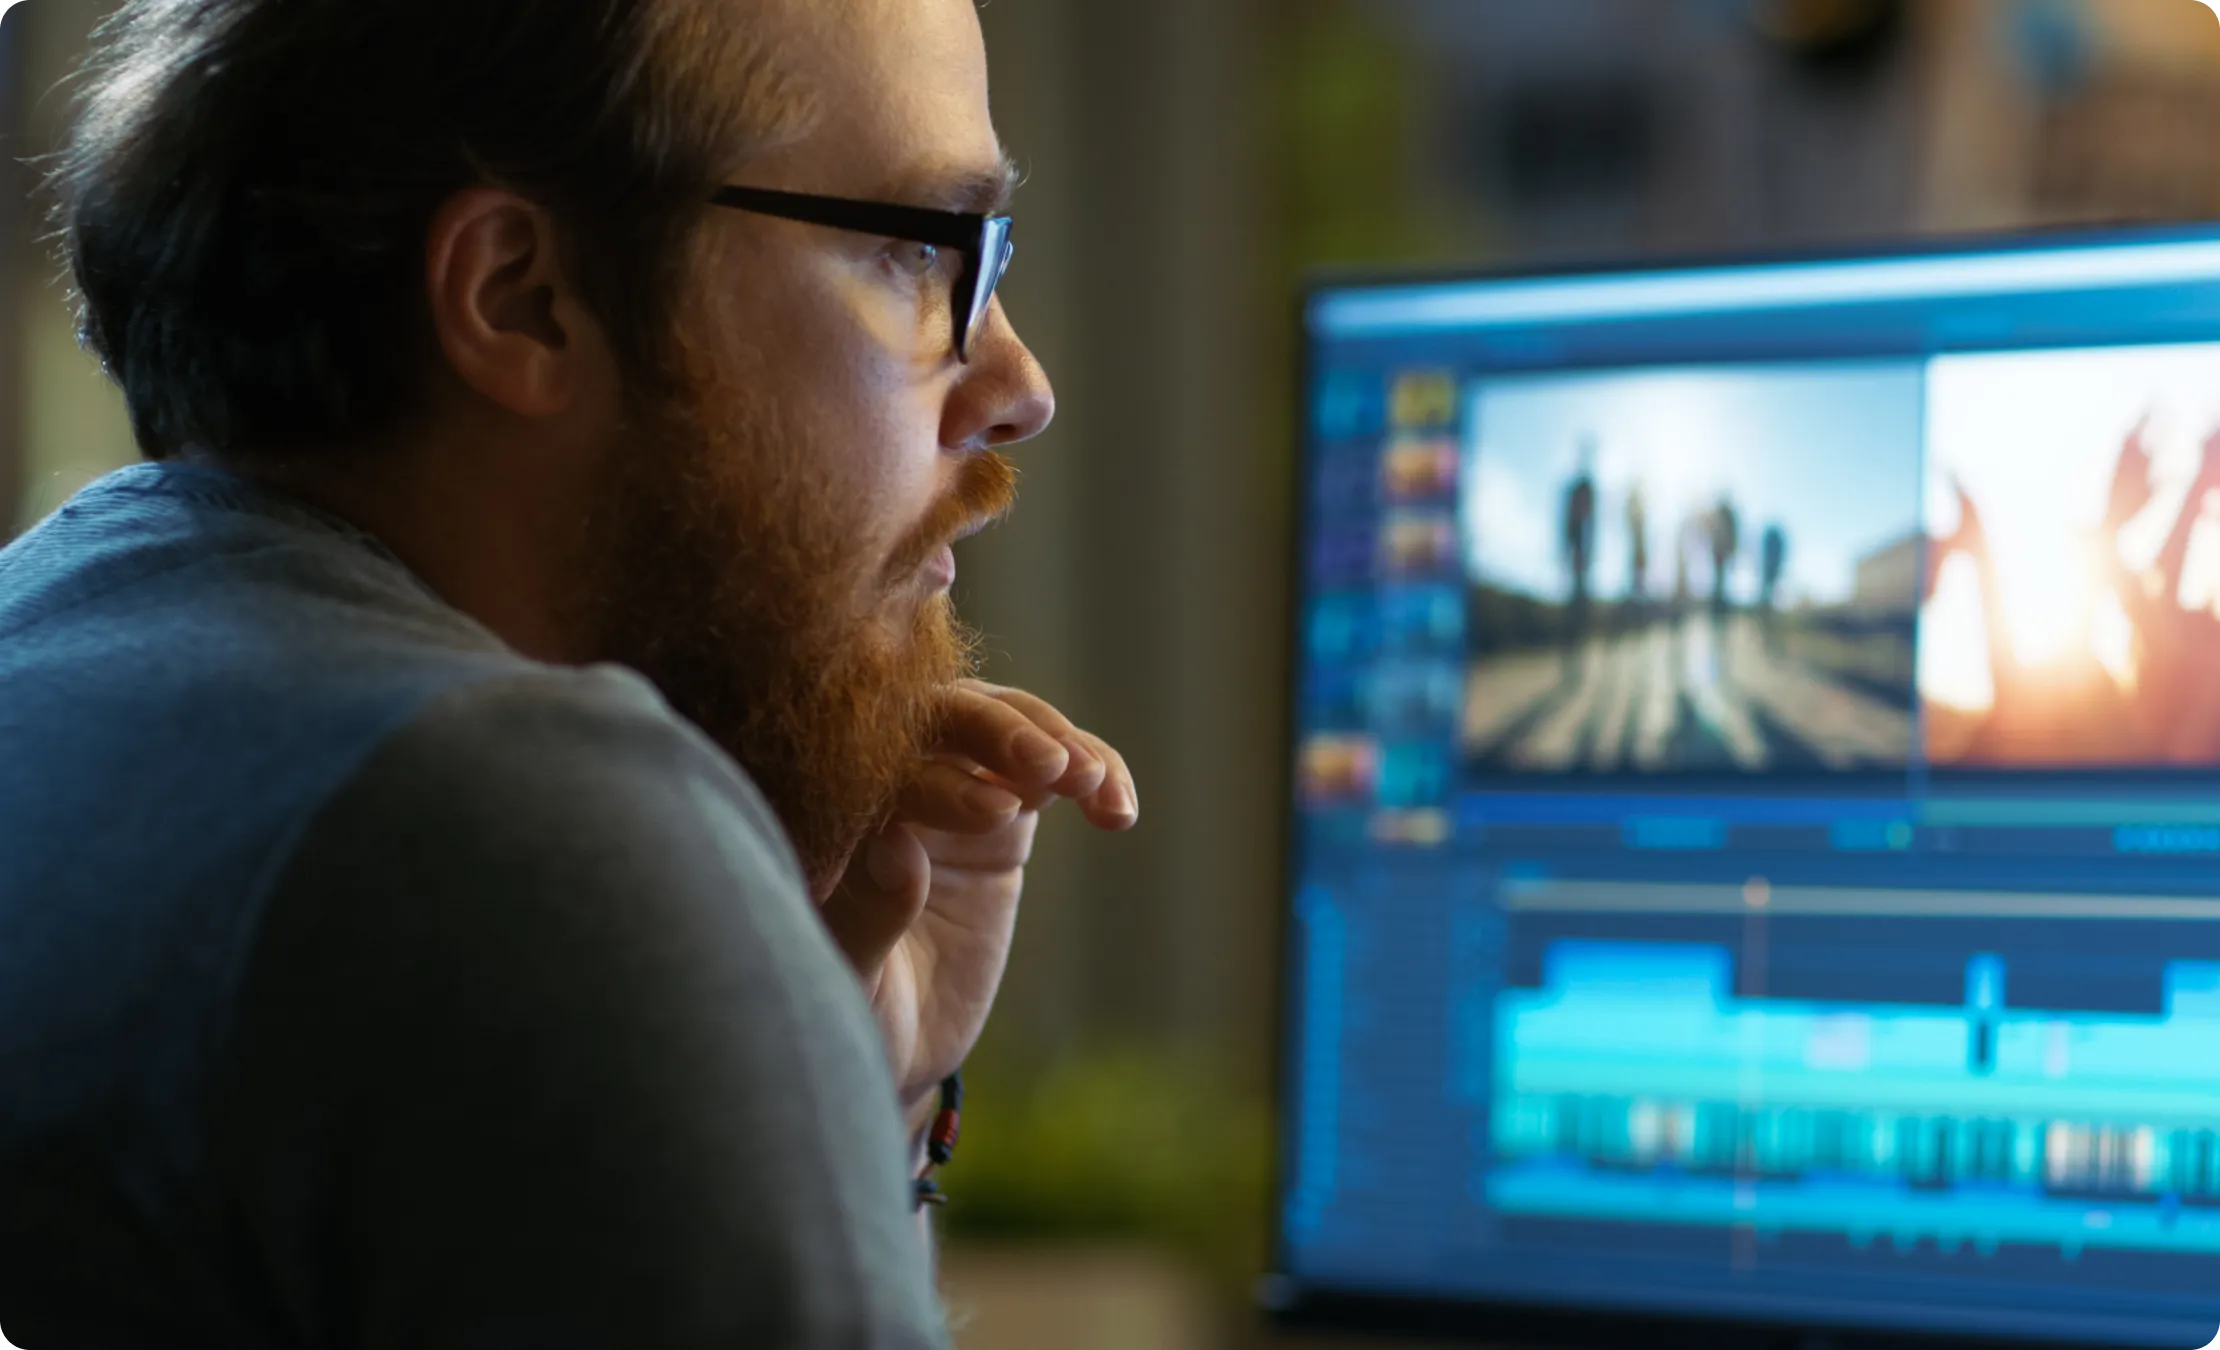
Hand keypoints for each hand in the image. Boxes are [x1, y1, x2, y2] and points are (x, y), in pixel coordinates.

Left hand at [817, 680, 1137, 1113]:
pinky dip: (1092, 773)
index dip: (944, 783)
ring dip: (1054, 739)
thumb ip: (868, 915)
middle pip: (947, 719)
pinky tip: (1118, 811)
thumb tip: (895, 845)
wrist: (896, 1041)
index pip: (891, 770)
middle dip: (1001, 730)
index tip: (996, 814)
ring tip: (1091, 780)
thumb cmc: (853, 1011)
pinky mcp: (1003, 815)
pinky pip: (1053, 770)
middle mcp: (893, 785)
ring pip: (1005, 724)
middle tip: (1051, 766)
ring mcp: (953, 791)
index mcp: (840, 816)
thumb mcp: (852, 979)